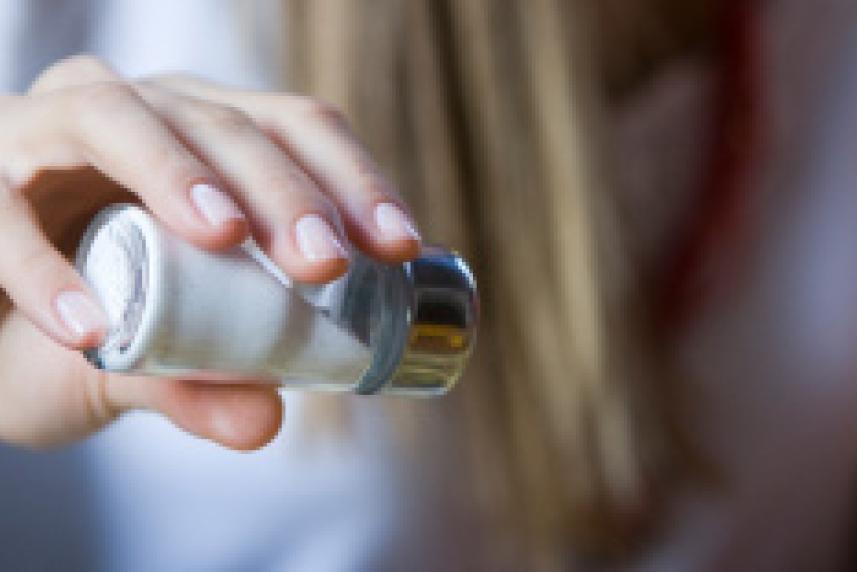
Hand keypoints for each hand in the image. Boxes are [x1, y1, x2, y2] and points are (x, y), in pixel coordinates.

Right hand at [0, 56, 420, 449]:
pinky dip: (43, 263)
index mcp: (203, 141)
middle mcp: (138, 116)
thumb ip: (199, 382)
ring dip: (177, 176)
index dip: (353, 180)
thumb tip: (265, 420)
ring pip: (118, 118)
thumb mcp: (149, 359)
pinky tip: (88, 327)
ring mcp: (50, 132)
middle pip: (222, 123)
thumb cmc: (78, 319)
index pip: (295, 131)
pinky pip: (3, 206)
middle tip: (325, 258)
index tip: (399, 246)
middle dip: (281, 187)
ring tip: (223, 238)